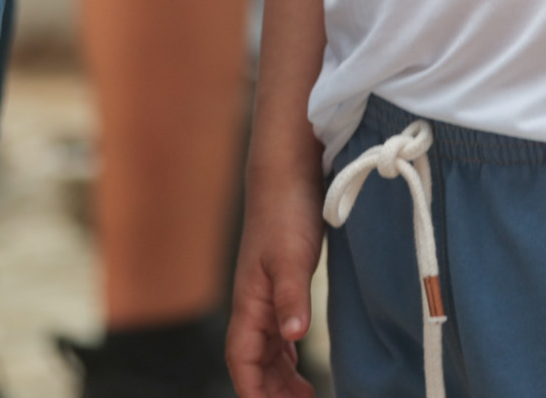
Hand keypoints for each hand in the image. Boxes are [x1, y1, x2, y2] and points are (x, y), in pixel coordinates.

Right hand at [226, 156, 324, 397]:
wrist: (287, 172)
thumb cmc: (286, 211)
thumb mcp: (291, 256)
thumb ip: (291, 296)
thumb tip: (293, 336)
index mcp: (249, 302)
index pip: (242, 360)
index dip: (253, 390)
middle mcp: (253, 303)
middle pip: (254, 362)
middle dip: (270, 391)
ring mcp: (265, 294)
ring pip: (266, 349)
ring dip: (280, 377)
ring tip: (304, 397)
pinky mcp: (281, 283)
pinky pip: (277, 332)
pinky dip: (286, 354)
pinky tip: (298, 364)